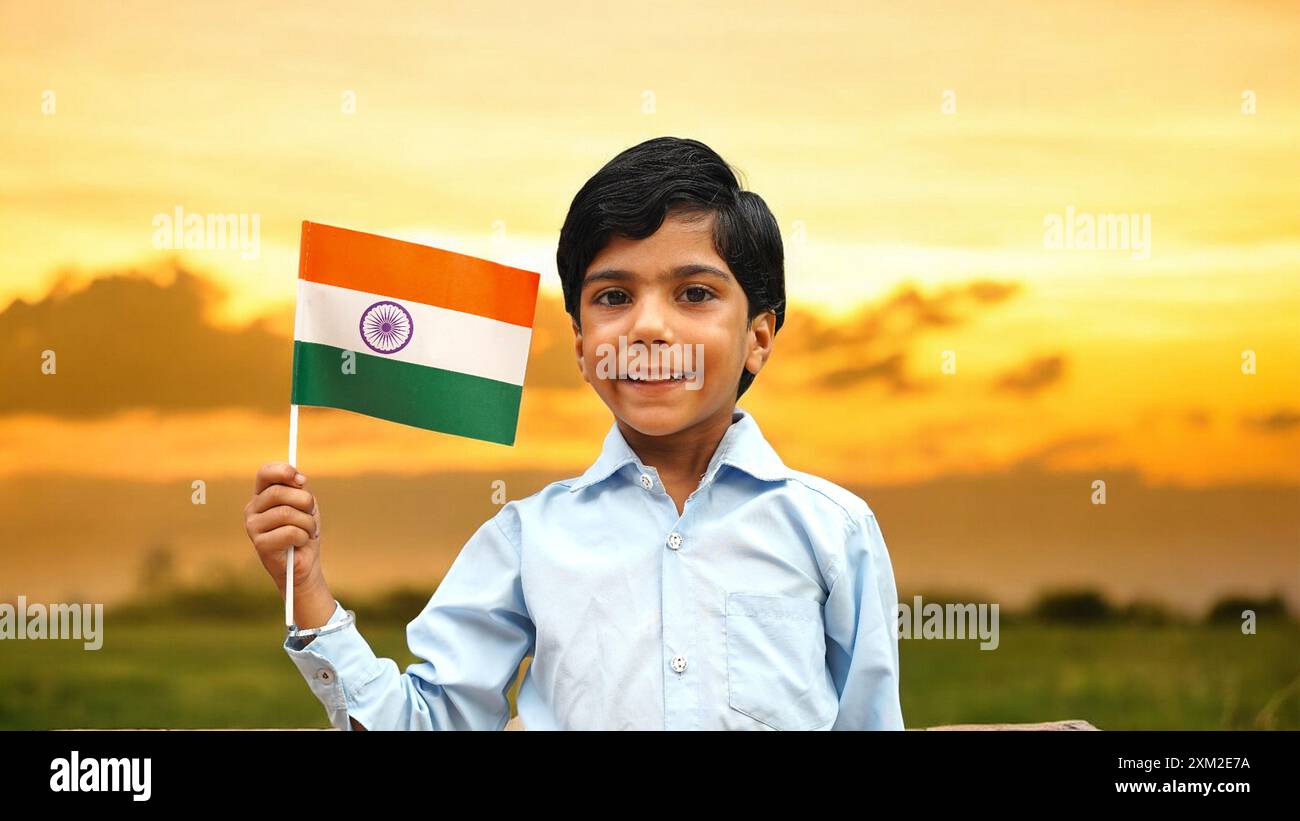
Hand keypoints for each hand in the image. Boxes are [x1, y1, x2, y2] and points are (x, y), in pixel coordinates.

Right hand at [244, 462, 326, 598]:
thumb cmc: (304, 532)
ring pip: (287, 513)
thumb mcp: (305, 505)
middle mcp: (252, 508)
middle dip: (305, 502)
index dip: (284, 471)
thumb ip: (300, 489)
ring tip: (308, 532)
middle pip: (280, 492)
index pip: (265, 472)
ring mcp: (253, 526)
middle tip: (311, 514)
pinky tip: (299, 543)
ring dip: (307, 523)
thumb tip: (298, 478)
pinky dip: (303, 537)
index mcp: (262, 495)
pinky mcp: (259, 544)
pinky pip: (289, 532)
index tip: (301, 480)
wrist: (304, 564)